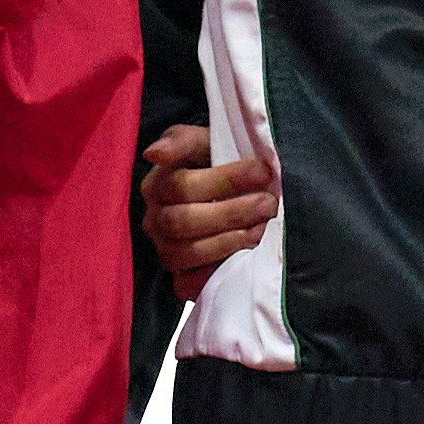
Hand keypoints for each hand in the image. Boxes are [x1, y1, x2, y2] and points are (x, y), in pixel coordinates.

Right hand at [136, 121, 274, 286]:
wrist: (228, 195)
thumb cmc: (214, 165)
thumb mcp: (202, 142)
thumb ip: (182, 141)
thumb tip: (154, 153)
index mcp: (157, 184)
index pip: (181, 185)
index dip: (225, 180)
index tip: (262, 172)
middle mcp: (154, 219)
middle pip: (183, 221)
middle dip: (231, 213)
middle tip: (268, 204)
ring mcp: (165, 249)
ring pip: (187, 252)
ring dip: (228, 241)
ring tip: (261, 229)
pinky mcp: (180, 275)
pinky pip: (190, 282)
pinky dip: (216, 271)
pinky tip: (243, 257)